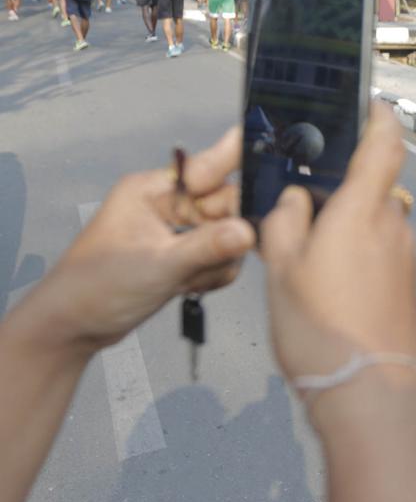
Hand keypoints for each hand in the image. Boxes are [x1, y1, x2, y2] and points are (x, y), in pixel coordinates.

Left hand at [16, 130, 254, 352]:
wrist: (72, 329)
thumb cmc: (95, 288)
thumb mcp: (158, 265)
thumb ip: (208, 246)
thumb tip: (250, 231)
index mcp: (152, 190)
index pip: (209, 173)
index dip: (233, 187)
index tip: (258, 203)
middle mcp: (165, 204)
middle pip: (225, 206)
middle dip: (226, 236)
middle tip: (216, 259)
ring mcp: (174, 231)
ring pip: (227, 234)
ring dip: (218, 261)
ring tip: (189, 280)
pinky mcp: (181, 255)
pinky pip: (218, 256)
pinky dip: (212, 274)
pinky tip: (189, 287)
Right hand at [260, 103, 415, 385]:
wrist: (370, 389)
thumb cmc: (320, 323)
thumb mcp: (282, 267)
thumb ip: (285, 220)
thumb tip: (298, 198)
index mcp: (364, 208)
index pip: (385, 143)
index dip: (380, 116)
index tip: (369, 103)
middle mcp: (394, 223)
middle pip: (373, 188)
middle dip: (342, 190)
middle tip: (301, 208)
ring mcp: (405, 255)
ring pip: (375, 223)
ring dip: (348, 228)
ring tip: (307, 256)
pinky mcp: (407, 284)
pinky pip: (381, 252)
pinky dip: (358, 256)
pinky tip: (328, 285)